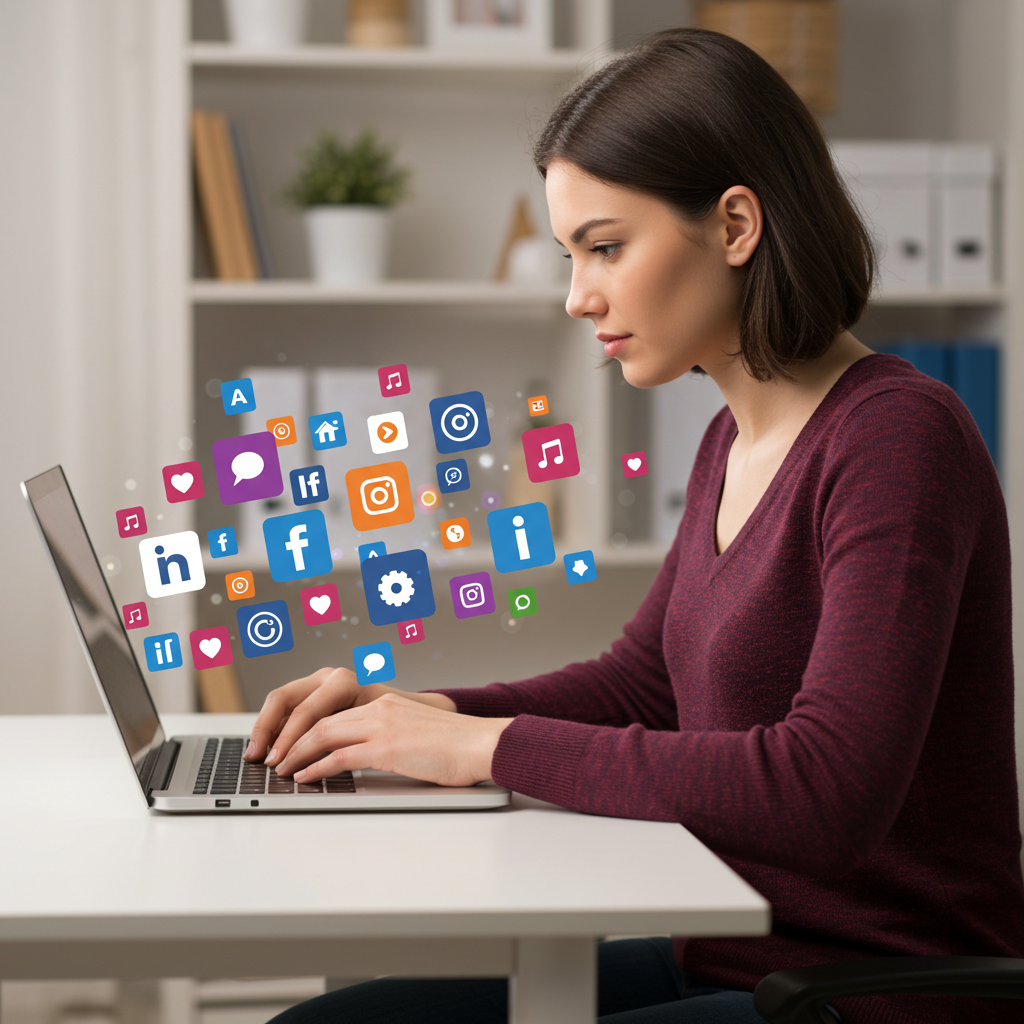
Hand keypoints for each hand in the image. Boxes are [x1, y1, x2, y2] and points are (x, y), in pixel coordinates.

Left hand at [245, 666, 456, 765]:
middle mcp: (379, 708)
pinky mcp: (387, 747)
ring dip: (296, 754)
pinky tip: (304, 778)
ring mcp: (382, 725)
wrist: (483, 743)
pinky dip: (316, 768)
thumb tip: (375, 758)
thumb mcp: (418, 736)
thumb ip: (393, 739)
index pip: (334, 713)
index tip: (290, 744)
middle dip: (291, 739)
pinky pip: (339, 756)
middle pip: (320, 719)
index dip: (307, 729)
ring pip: (323, 735)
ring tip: (281, 770)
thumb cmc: (459, 747)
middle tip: (273, 758)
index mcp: (386, 703)